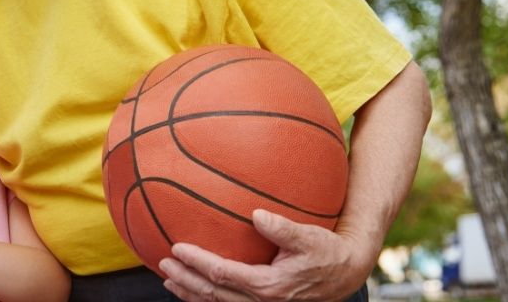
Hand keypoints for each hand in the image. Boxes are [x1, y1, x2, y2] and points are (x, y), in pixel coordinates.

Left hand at [158, 209, 370, 300]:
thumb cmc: (326, 251)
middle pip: (213, 294)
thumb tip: (256, 214)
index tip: (177, 247)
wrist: (344, 274)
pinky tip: (192, 287)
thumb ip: (282, 228)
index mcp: (268, 286)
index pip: (222, 274)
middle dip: (185, 279)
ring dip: (190, 293)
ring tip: (169, 278)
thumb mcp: (308, 237)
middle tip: (163, 262)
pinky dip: (206, 298)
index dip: (197, 261)